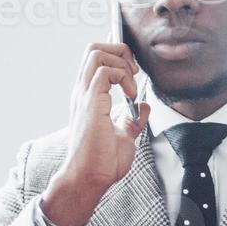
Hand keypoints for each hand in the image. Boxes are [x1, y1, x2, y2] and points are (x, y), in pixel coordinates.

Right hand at [43, 42, 150, 225]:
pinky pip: (106, 72)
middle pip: (94, 48)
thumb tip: (143, 106)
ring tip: (131, 84)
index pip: (96, 59)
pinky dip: (123, 77)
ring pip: (96, 53)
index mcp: (88, 96)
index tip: (134, 73)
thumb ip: (132, 120)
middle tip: (134, 72)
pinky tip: (130, 96)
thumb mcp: (124, 136)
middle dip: (119, 51)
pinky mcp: (91, 103)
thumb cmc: (101, 162)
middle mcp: (83, 92)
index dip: (117, 56)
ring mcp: (85, 96)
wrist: (90, 178)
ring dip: (121, 62)